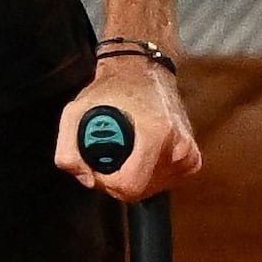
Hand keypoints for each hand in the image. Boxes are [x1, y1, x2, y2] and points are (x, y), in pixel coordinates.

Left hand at [55, 56, 200, 202]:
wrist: (146, 71)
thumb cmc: (112, 89)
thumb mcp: (75, 112)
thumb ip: (68, 152)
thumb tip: (86, 180)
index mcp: (155, 133)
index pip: (129, 185)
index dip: (104, 182)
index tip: (96, 166)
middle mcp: (178, 146)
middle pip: (138, 191)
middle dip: (116, 181)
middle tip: (108, 157)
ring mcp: (189, 155)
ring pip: (150, 190)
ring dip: (132, 178)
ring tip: (125, 150)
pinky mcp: (193, 160)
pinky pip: (163, 183)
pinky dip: (148, 175)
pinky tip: (141, 153)